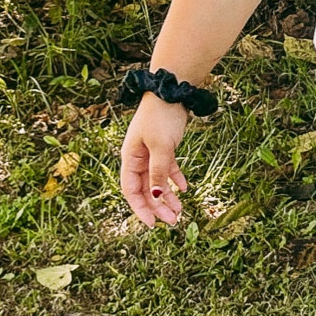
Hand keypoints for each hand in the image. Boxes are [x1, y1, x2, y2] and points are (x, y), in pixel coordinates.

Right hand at [120, 94, 189, 226]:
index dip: (140, 208)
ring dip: (168, 196)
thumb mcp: (161, 146)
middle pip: (145, 189)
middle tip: (173, 221)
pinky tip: (185, 189)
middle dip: (158, 206)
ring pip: (157, 181)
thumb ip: (158, 171)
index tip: (152, 224)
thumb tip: (155, 194)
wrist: (171, 92)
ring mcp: (150, 153)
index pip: (130, 190)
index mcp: (130, 158)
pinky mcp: (164, 147)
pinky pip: (168, 169)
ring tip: (180, 210)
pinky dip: (175, 179)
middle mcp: (138, 158)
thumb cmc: (161, 117)